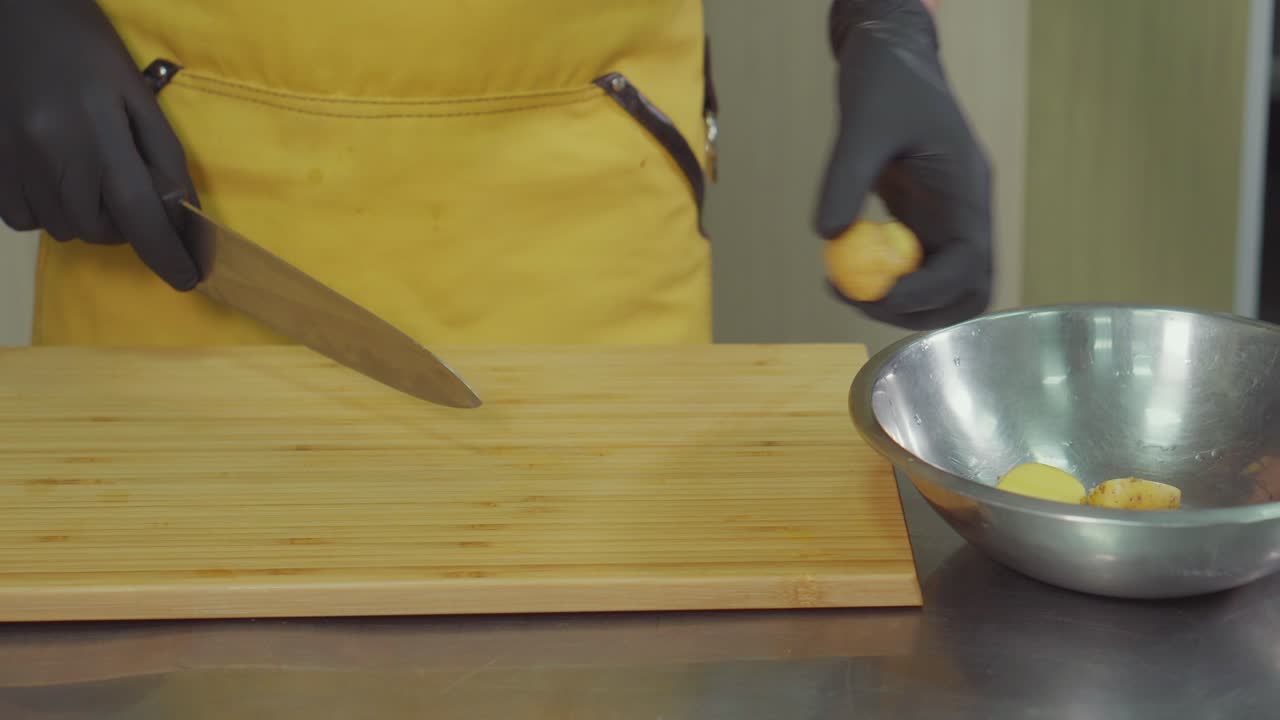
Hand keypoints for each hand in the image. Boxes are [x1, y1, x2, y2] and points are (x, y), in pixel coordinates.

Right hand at [0, 0, 199, 289]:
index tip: (188, 280)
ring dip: (93, 219)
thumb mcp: (139, 97)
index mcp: (95, 130)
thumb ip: (164, 158)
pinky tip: (60, 179)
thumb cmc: (88, 52)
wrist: (17, 19)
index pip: (138, 211)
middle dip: (129, 226)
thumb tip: (183, 214)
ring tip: (94, 176)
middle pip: (102, 229)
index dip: (166, 253)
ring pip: (66, 230)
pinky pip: (28, 221)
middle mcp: (49, 153)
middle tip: (133, 193)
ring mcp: (14, 163)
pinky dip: (53, 213)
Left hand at [816, 0, 991, 330]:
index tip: (875, 297)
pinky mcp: (924, 223)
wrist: (892, 59)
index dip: (925, 293)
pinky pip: (914, 270)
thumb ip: (845, 178)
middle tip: (856, 298)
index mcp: (967, 190)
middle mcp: (966, 212)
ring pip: (942, 289)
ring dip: (899, 303)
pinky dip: (885, 282)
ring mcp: (947, 221)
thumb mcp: (861, 122)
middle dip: (915, 311)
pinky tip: (846, 266)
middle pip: (964, 292)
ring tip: (844, 285)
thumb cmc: (885, 82)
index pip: (966, 265)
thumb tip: (828, 236)